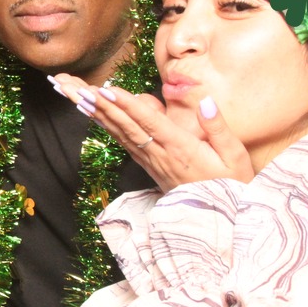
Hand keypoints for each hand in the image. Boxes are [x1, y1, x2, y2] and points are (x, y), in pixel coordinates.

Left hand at [50, 73, 254, 191]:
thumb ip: (219, 129)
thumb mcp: (235, 157)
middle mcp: (158, 153)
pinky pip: (121, 140)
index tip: (106, 90)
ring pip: (118, 132)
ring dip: (94, 111)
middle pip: (124, 125)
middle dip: (98, 103)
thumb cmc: (230, 186)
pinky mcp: (146, 164)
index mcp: (180, 148)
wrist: (218, 220)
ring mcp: (149, 160)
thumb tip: (206, 103)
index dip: (126, 106)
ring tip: (72, 94)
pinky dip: (104, 124)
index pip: (148, 123)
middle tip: (73, 86)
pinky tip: (90, 112)